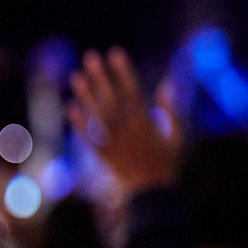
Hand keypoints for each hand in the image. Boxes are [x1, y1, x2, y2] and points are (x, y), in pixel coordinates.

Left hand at [67, 46, 183, 193]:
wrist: (152, 194)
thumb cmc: (167, 163)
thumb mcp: (177, 136)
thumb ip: (171, 110)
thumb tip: (166, 84)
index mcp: (146, 124)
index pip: (132, 91)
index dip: (123, 72)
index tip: (116, 53)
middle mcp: (127, 131)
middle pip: (111, 99)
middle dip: (101, 77)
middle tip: (90, 56)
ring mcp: (113, 143)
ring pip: (97, 115)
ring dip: (86, 95)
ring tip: (76, 76)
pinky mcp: (103, 156)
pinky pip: (88, 137)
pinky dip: (79, 122)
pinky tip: (70, 107)